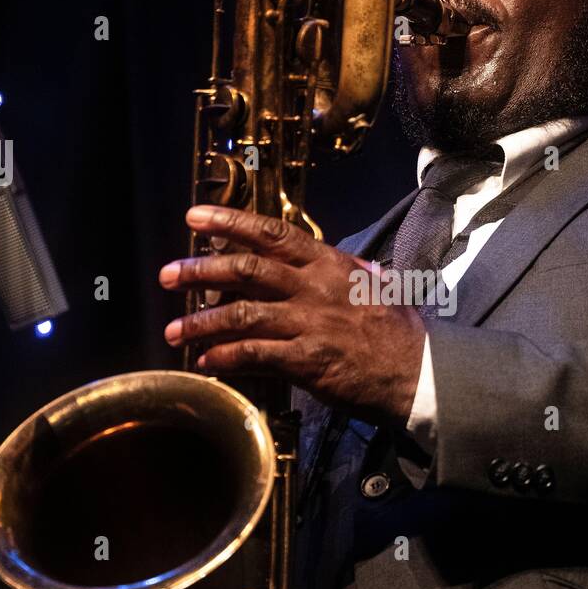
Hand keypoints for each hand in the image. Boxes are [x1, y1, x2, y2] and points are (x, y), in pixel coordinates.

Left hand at [159, 205, 425, 426]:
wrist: (419, 372)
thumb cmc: (396, 330)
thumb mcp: (371, 285)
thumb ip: (338, 272)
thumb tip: (317, 262)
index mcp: (328, 264)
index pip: (272, 233)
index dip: (229, 222)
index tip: (195, 216)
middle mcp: (315, 288)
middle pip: (246, 269)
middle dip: (200, 270)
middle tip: (168, 274)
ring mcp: (310, 324)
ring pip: (241, 314)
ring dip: (201, 322)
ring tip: (173, 330)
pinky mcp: (307, 361)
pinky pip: (255, 355)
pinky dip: (225, 357)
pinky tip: (206, 361)